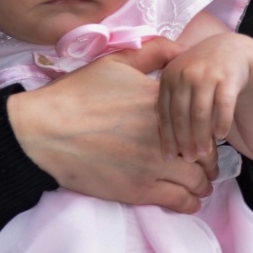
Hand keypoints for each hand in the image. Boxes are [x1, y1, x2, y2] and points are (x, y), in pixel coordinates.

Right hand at [7, 37, 216, 213]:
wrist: (42, 132)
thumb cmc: (76, 94)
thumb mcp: (117, 62)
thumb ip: (154, 52)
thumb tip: (183, 50)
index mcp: (162, 103)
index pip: (203, 119)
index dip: (206, 127)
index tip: (203, 132)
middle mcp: (164, 136)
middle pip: (206, 154)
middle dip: (210, 159)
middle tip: (205, 161)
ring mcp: (153, 166)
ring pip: (198, 182)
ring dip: (203, 183)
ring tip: (200, 182)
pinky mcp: (139, 190)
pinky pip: (180, 201)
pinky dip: (189, 202)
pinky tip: (188, 199)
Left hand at [158, 33, 250, 162]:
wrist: (229, 50)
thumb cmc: (200, 73)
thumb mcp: (180, 80)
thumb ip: (171, 103)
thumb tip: (165, 143)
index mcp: (169, 76)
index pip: (164, 113)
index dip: (167, 137)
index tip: (170, 157)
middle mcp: (186, 73)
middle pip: (181, 115)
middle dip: (184, 141)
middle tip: (189, 159)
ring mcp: (207, 74)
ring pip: (201, 113)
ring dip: (202, 136)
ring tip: (204, 153)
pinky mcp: (228, 78)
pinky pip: (224, 106)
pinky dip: (222, 123)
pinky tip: (221, 136)